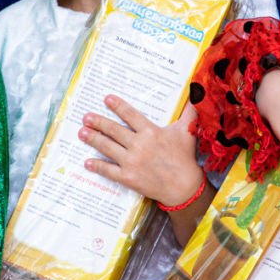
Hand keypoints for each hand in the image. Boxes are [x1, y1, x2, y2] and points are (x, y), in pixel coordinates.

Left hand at [79, 96, 201, 205]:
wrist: (184, 187)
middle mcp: (139, 145)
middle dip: (98, 122)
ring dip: (93, 139)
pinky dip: (97, 166)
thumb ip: (189, 112)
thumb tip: (197, 91)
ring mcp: (132, 162)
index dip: (117, 106)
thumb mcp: (187, 131)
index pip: (130, 115)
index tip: (106, 99)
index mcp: (151, 132)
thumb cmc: (185, 158)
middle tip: (86, 117)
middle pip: (114, 130)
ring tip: (82, 132)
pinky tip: (87, 162)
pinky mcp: (128, 177)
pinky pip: (109, 170)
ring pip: (107, 147)